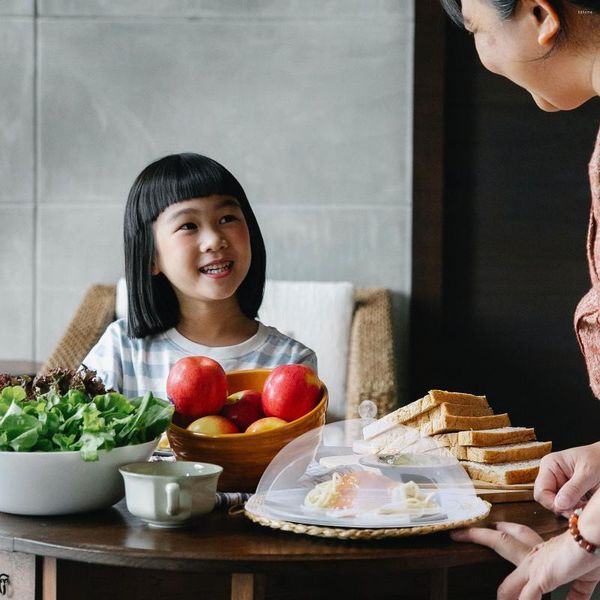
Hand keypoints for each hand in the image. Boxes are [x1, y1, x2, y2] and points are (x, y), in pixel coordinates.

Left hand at [451, 523, 599, 598]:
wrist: (594, 542)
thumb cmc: (591, 553)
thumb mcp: (583, 576)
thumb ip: (575, 593)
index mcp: (541, 549)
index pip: (515, 533)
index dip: (502, 529)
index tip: (492, 526)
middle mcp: (533, 554)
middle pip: (499, 542)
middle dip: (478, 537)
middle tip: (458, 534)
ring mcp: (533, 567)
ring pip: (508, 582)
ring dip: (502, 595)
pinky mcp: (540, 578)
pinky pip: (525, 598)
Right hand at [534, 442, 599, 514]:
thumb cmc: (598, 458)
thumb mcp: (588, 473)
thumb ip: (573, 488)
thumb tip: (559, 504)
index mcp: (550, 465)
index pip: (541, 491)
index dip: (553, 504)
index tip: (571, 510)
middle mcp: (550, 474)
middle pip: (546, 499)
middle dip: (562, 507)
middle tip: (579, 509)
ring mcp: (557, 481)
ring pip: (555, 503)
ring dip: (569, 508)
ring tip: (584, 505)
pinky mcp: (565, 489)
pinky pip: (564, 504)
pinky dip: (574, 508)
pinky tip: (584, 503)